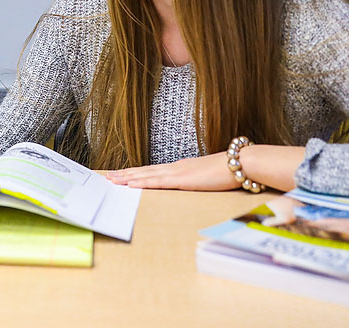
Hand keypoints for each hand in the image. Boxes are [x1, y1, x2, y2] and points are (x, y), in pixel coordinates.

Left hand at [106, 152, 239, 190]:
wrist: (241, 162)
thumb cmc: (228, 170)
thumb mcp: (206, 176)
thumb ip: (195, 179)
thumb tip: (189, 184)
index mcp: (179, 167)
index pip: (152, 170)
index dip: (135, 172)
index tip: (122, 175)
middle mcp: (174, 168)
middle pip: (144, 171)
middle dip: (125, 175)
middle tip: (108, 177)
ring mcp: (177, 172)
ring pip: (146, 175)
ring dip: (127, 179)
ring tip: (112, 181)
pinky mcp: (182, 179)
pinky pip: (157, 182)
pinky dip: (142, 183)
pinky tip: (130, 185)